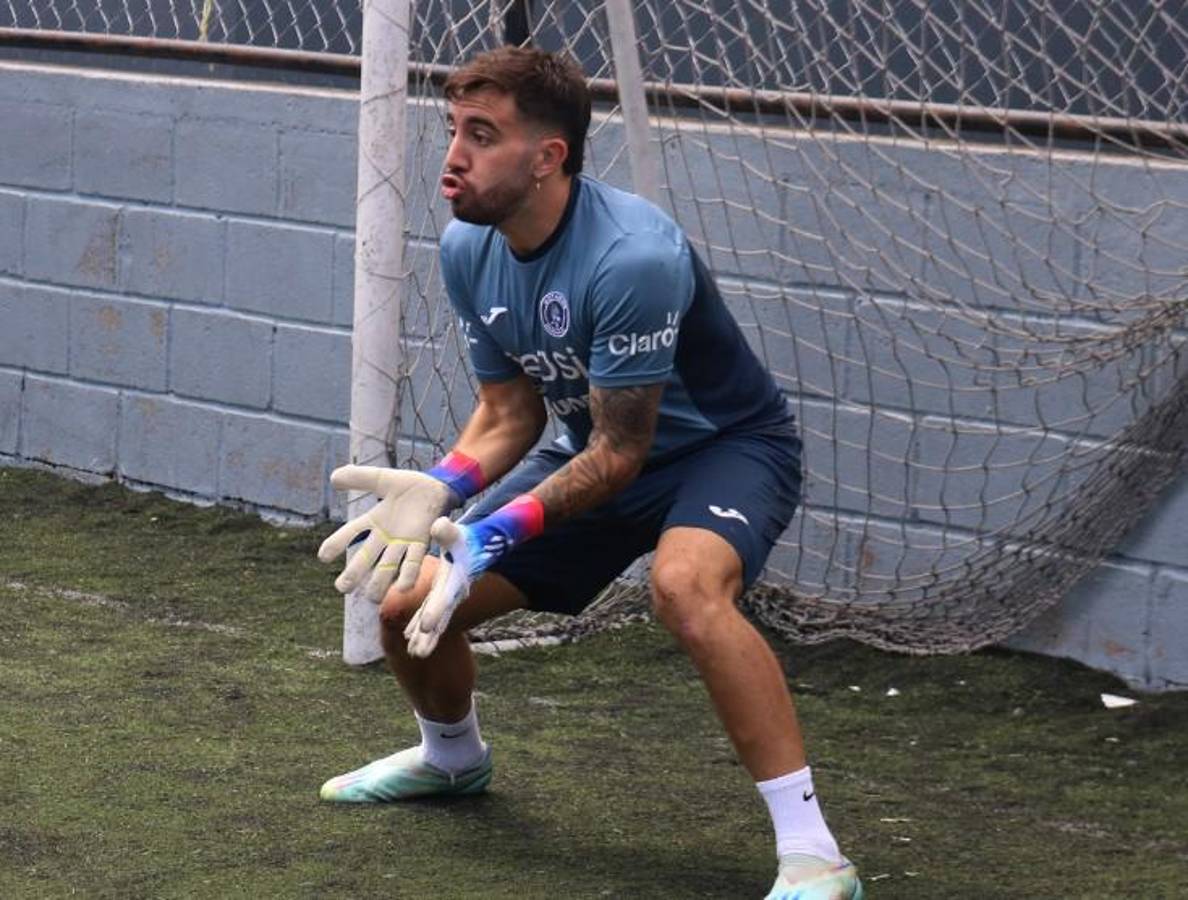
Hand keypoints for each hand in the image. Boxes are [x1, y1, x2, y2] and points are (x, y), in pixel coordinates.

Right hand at [318, 465, 455, 602]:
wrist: (437, 487)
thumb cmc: (408, 486)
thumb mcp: (381, 479)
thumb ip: (359, 478)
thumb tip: (332, 477)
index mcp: (373, 521)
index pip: (350, 533)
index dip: (336, 544)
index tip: (323, 556)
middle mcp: (386, 537)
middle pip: (366, 558)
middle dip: (354, 573)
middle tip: (342, 588)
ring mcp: (403, 542)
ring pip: (388, 567)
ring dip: (380, 582)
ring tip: (372, 597)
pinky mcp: (422, 543)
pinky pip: (414, 562)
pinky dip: (408, 575)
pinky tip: (402, 588)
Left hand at [403, 494, 543, 657]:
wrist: (477, 549)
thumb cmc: (467, 540)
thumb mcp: (459, 534)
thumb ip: (448, 531)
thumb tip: (438, 525)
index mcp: (454, 580)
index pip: (444, 598)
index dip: (435, 613)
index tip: (425, 628)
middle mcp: (451, 593)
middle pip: (439, 618)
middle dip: (429, 635)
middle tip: (417, 653)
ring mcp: (447, 599)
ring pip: (435, 622)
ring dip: (425, 638)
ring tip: (414, 654)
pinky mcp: (442, 599)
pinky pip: (430, 617)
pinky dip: (420, 628)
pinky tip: (408, 638)